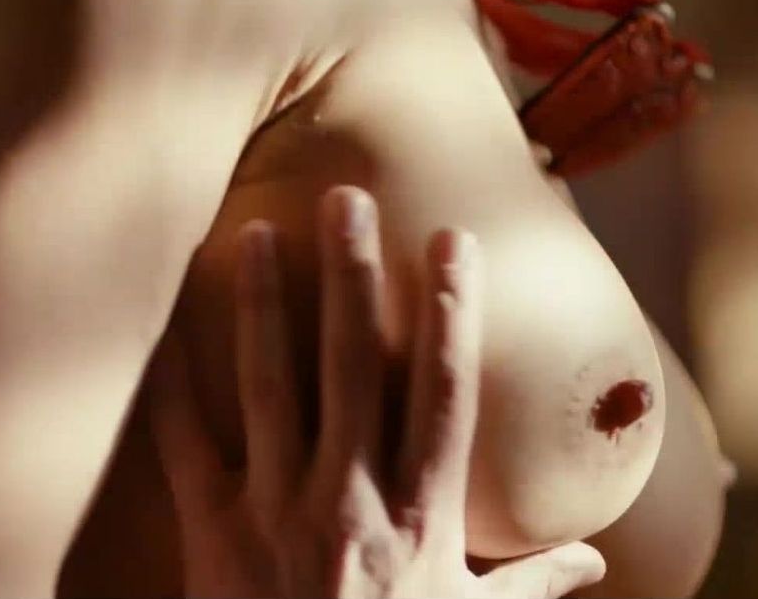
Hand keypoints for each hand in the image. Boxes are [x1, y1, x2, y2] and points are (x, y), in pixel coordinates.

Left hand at [149, 186, 605, 597]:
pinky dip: (170, 389)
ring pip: (271, 387)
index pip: (444, 395)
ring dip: (264, 305)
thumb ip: (529, 588)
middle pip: (354, 368)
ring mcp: (276, 513)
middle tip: (346, 198)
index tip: (454, 242)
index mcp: (421, 519)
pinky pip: (187, 448)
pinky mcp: (213, 535)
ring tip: (253, 234)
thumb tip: (594, 562)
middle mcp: (351, 501)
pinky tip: (163, 327)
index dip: (453, 314)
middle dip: (353, 277)